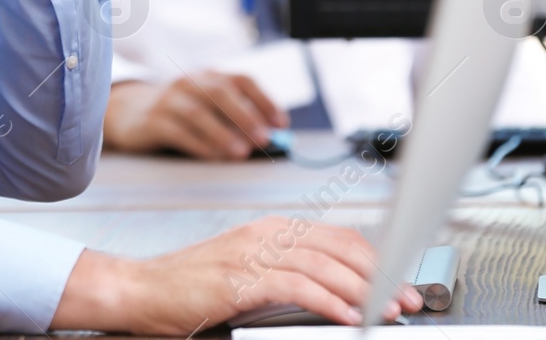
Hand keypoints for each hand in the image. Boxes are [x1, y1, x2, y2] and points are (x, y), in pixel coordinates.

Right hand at [51, 218, 424, 332]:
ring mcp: (251, 253)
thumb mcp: (244, 271)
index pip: (337, 237)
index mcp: (268, 229)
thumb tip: (334, 292)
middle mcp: (264, 234)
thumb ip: (284, 273)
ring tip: (386, 311)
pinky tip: (347, 315)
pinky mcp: (239, 278)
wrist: (139, 289)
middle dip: (380, 275)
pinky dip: (328, 300)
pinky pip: (296, 285)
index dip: (375, 259)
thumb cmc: (188, 287)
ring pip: (324, 264)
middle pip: (338, 247)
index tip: (399, 282)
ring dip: (363, 290)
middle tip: (406, 300)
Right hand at [104, 73, 287, 159]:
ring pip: (197, 113)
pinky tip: (215, 158)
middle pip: (219, 92)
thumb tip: (270, 139)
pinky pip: (178, 132)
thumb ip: (235, 119)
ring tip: (241, 153)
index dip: (264, 100)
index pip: (242, 80)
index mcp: (209, 76)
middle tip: (264, 138)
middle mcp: (189, 82)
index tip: (282, 124)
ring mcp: (168, 100)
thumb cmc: (181, 114)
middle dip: (245, 115)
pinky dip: (199, 145)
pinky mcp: (152, 120)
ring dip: (222, 133)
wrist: (130, 112)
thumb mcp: (208, 108)